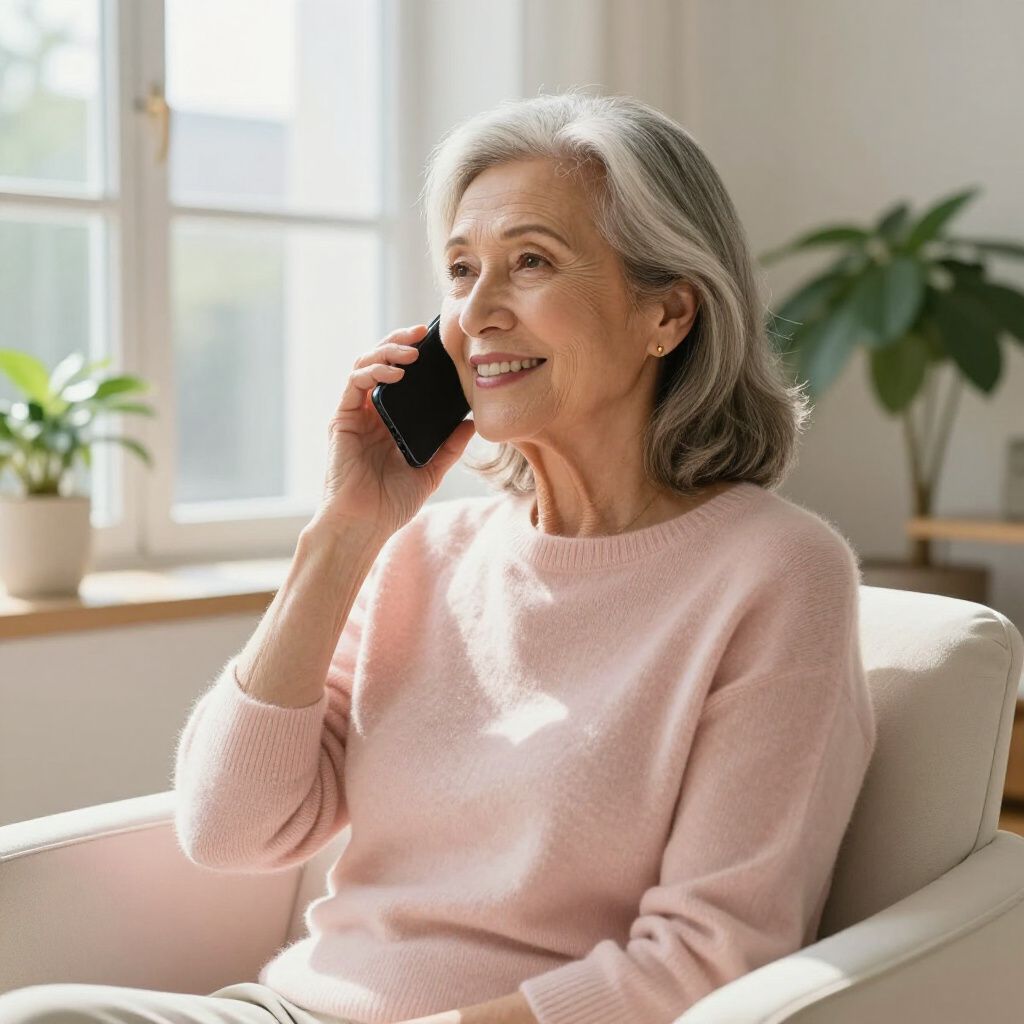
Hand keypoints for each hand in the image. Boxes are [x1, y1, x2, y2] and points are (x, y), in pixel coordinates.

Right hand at [311, 323, 475, 539]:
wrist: (364, 524)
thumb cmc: (391, 504)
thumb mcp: (430, 472)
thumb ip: (449, 447)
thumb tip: (472, 423)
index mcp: (389, 421)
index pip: (399, 376)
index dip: (413, 354)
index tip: (435, 342)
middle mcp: (370, 413)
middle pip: (380, 362)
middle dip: (399, 341)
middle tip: (421, 332)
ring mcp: (354, 414)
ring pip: (365, 365)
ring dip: (387, 352)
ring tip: (411, 353)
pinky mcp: (342, 420)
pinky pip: (354, 384)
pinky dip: (373, 372)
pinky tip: (395, 375)